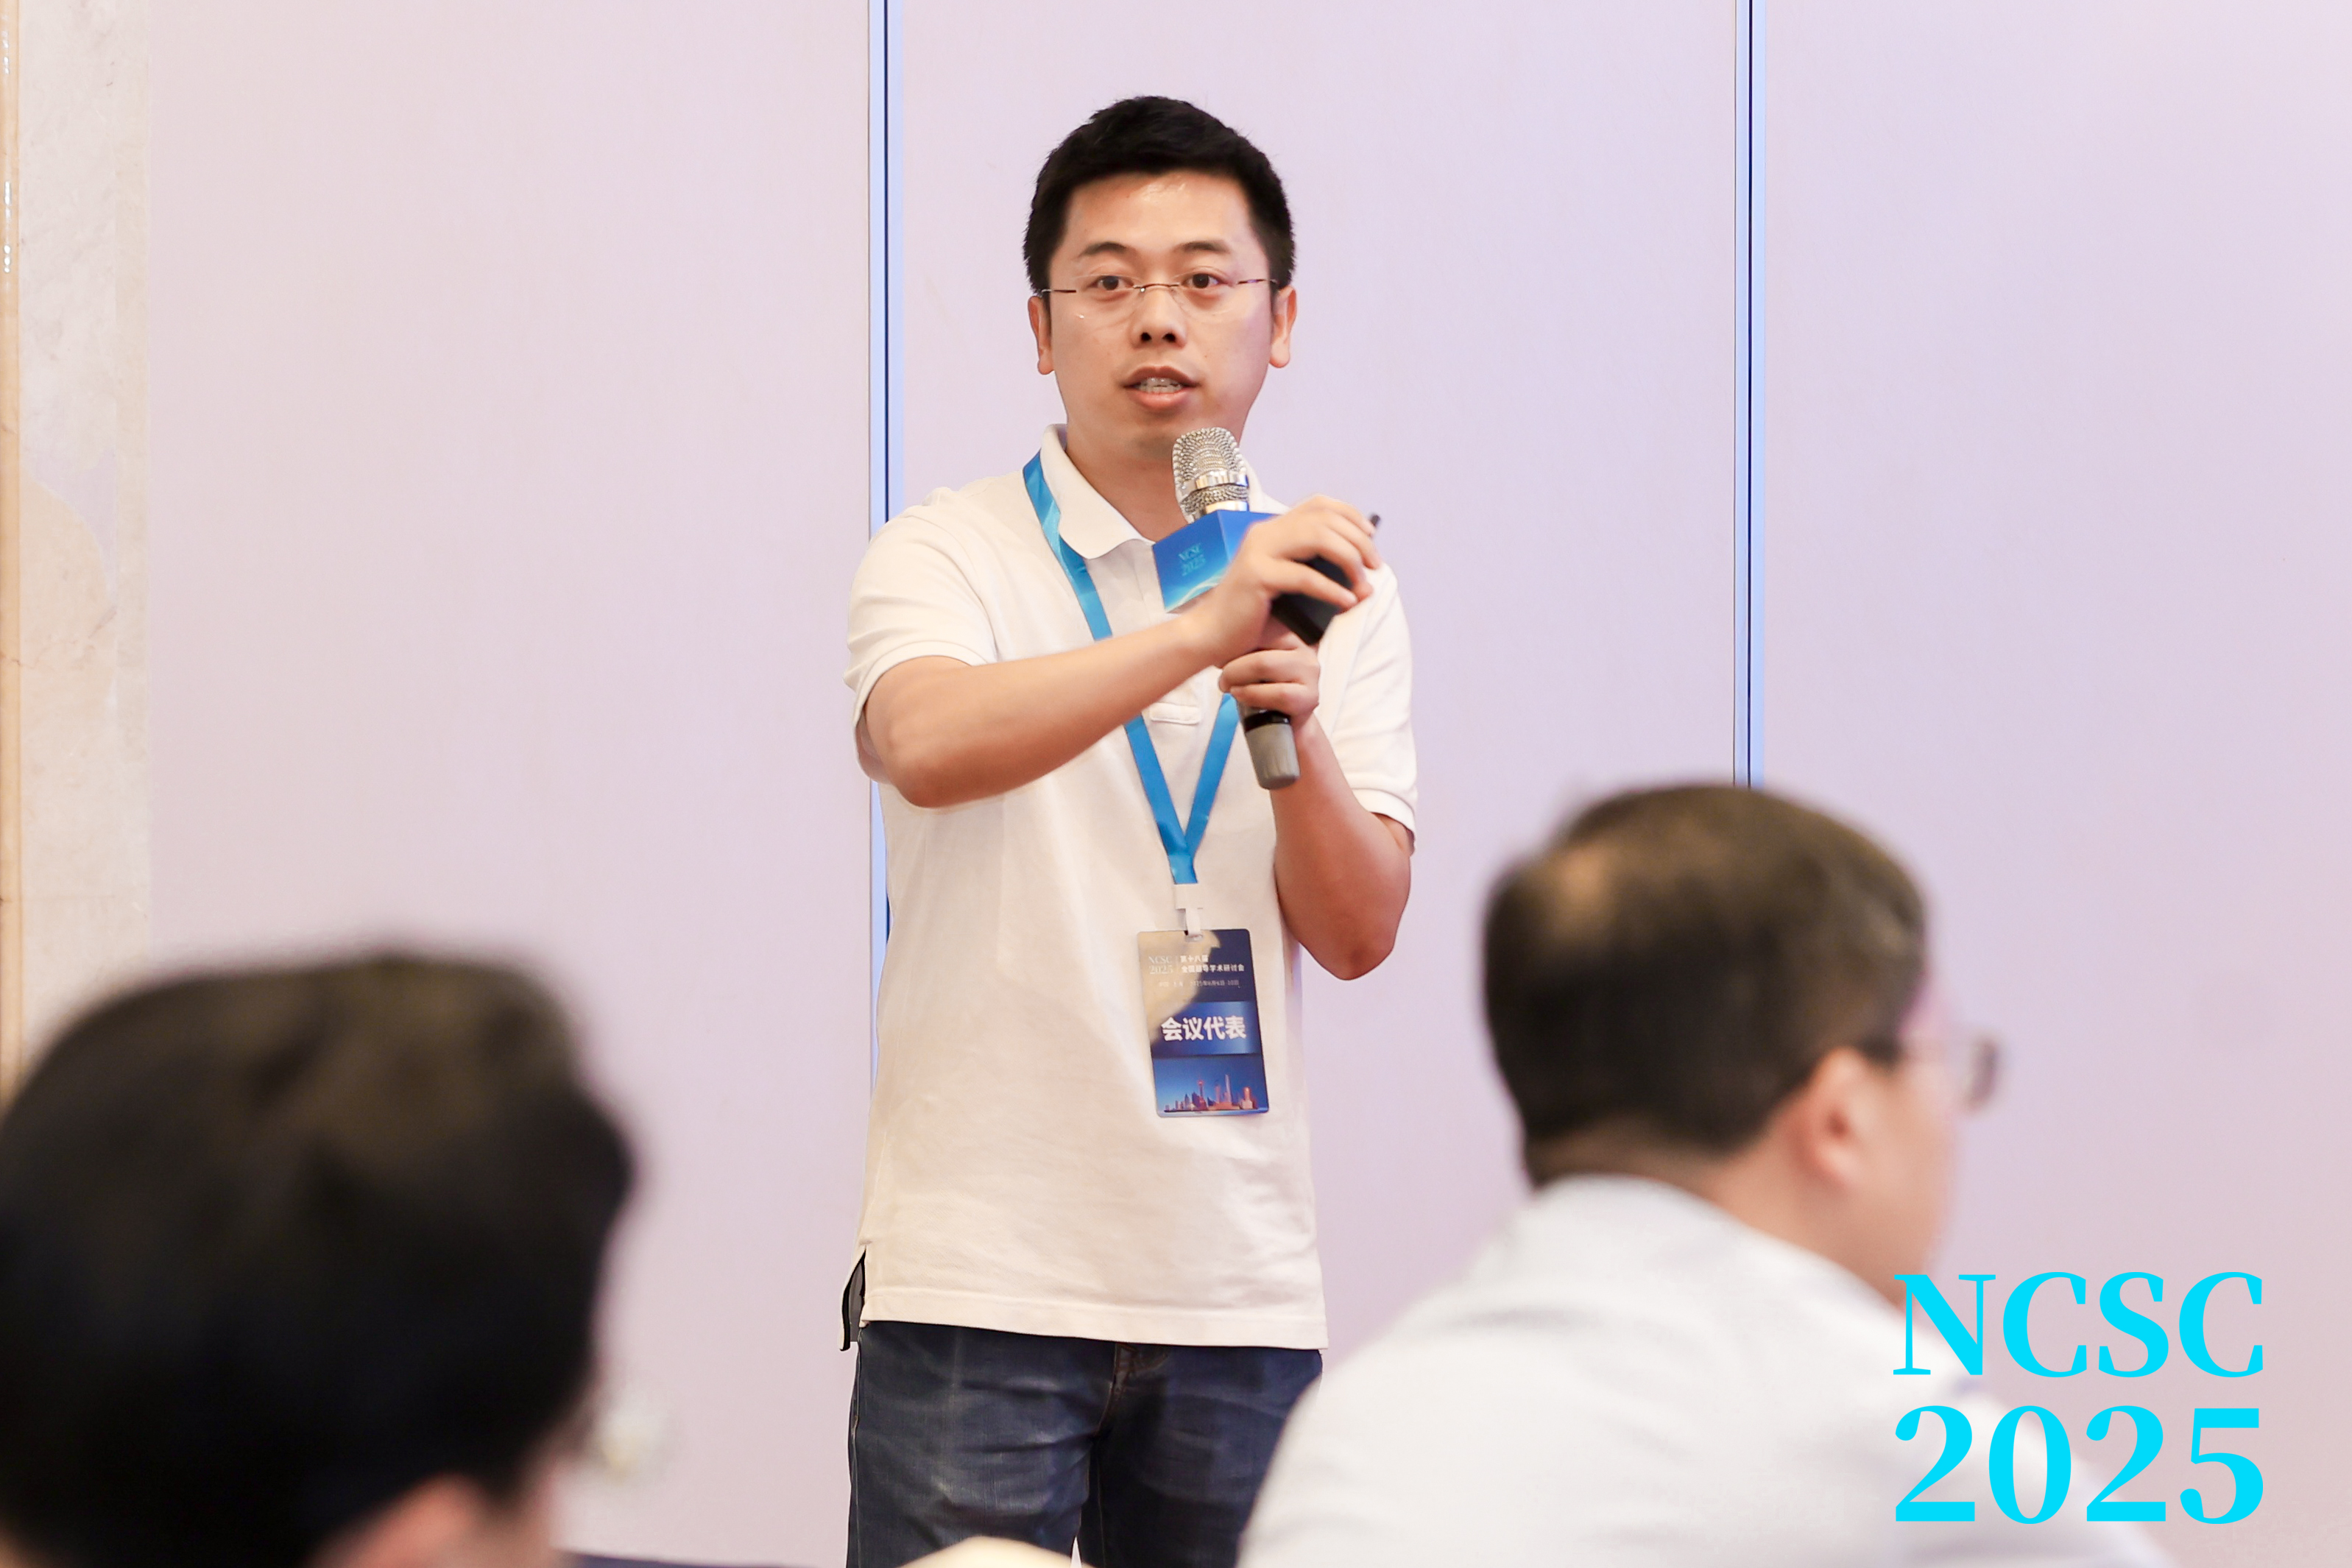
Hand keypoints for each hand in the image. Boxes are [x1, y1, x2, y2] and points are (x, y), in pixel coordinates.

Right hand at [1181, 496, 1379, 665]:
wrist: (1211, 634)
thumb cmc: (1251, 612)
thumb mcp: (1283, 579)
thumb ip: (1310, 565)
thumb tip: (1358, 566)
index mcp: (1271, 529)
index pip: (1317, 504)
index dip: (1350, 514)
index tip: (1370, 536)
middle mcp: (1265, 532)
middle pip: (1324, 519)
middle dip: (1358, 541)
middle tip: (1375, 566)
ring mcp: (1259, 552)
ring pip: (1317, 539)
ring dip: (1349, 560)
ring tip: (1364, 585)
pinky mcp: (1257, 576)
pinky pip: (1305, 577)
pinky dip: (1332, 589)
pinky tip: (1347, 601)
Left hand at [1218, 627, 1319, 721]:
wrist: (1282, 724)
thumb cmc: (1263, 690)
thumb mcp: (1248, 661)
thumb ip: (1239, 646)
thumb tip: (1216, 640)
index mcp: (1288, 632)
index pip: (1257, 623)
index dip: (1232, 640)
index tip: (1219, 657)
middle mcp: (1303, 647)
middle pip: (1257, 640)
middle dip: (1231, 661)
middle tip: (1222, 677)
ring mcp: (1309, 671)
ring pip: (1264, 665)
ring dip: (1237, 677)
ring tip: (1229, 687)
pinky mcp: (1310, 696)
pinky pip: (1278, 693)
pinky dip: (1253, 695)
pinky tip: (1241, 695)